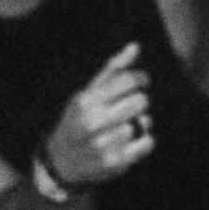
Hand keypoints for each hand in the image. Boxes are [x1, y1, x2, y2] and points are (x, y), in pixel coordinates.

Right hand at [43, 43, 153, 186]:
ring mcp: (103, 145)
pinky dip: (145, 140)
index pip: (129, 80)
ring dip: (140, 122)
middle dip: (139, 101)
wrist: (60, 161)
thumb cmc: (79, 119)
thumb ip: (113, 68)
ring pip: (144, 122)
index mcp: (86, 101)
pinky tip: (131, 140)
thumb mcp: (89, 91)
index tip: (141, 81)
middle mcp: (92, 123)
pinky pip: (148, 143)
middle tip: (129, 106)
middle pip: (141, 101)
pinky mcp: (114, 164)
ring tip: (125, 125)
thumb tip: (136, 46)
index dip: (141, 78)